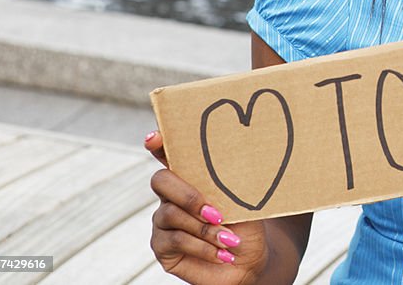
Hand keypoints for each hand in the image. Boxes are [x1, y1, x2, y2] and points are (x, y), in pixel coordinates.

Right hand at [146, 130, 268, 283]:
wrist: (248, 261)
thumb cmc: (246, 226)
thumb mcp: (243, 200)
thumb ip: (229, 183)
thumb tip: (234, 162)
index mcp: (191, 178)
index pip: (169, 154)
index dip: (159, 144)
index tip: (154, 139)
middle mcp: (171, 197)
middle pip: (161, 181)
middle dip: (188, 195)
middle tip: (216, 212)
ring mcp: (163, 222)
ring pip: (171, 214)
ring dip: (204, 228)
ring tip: (229, 239)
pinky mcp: (162, 248)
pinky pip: (176, 241)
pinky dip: (203, 247)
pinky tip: (222, 253)